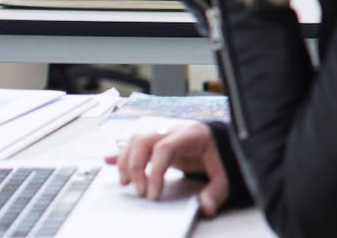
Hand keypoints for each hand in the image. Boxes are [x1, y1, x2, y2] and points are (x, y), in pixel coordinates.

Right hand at [105, 122, 228, 216]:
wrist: (228, 140)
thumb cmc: (226, 154)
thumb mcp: (226, 173)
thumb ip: (217, 191)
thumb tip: (205, 207)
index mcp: (192, 134)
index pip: (164, 147)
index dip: (154, 170)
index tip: (153, 194)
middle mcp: (175, 131)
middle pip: (144, 141)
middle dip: (136, 167)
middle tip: (140, 192)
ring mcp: (165, 134)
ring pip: (136, 140)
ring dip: (125, 160)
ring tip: (126, 183)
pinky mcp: (159, 142)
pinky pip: (136, 143)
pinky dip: (122, 153)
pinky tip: (109, 160)